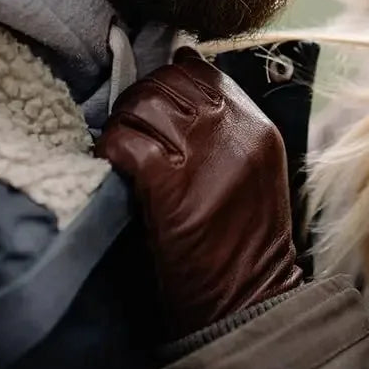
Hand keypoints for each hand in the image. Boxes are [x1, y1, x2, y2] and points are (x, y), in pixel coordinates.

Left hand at [96, 48, 302, 337]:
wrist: (248, 301)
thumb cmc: (243, 242)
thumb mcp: (252, 171)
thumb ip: (225, 126)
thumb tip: (180, 68)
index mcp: (257, 125)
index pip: (201, 71)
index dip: (166, 82)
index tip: (152, 106)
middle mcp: (234, 129)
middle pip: (167, 82)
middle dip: (138, 100)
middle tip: (126, 129)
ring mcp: (204, 153)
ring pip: (143, 105)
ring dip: (121, 124)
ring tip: (119, 149)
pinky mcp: (172, 183)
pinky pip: (127, 143)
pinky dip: (110, 150)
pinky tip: (111, 168)